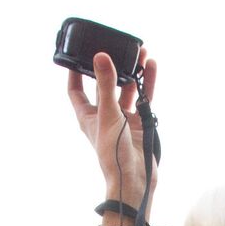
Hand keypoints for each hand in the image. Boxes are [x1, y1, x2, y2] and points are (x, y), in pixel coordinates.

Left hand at [68, 47, 157, 210]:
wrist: (135, 178)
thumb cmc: (114, 153)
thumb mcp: (109, 114)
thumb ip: (106, 85)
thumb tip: (100, 57)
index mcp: (88, 116)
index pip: (76, 90)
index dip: (74, 73)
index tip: (75, 54)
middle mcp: (105, 115)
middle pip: (105, 85)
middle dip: (111, 66)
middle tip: (116, 47)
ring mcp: (124, 119)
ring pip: (128, 89)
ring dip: (133, 72)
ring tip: (140, 52)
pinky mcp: (141, 123)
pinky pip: (145, 98)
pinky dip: (147, 83)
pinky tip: (151, 66)